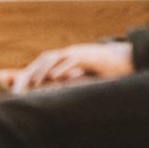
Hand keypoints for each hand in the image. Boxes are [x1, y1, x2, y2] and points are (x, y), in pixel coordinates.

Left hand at [0, 42, 133, 93]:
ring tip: (36, 81)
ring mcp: (78, 54)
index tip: (25, 84)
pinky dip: (62, 68)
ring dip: (44, 69)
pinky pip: (72, 61)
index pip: (46, 61)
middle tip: (26, 84)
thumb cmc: (105, 70)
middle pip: (47, 58)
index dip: (35, 71)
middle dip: (35, 70)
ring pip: (56, 58)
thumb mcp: (86, 75)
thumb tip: (63, 94)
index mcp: (68, 58)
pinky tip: (55, 77)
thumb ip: (74, 81)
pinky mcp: (88, 57)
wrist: (123, 60)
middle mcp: (70, 54)